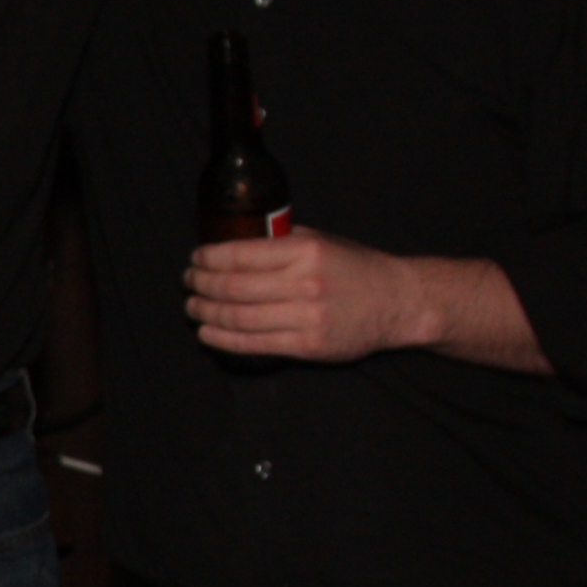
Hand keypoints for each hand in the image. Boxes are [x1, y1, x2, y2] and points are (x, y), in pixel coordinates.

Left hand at [185, 229, 425, 362]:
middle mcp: (304, 283)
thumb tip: (235, 243)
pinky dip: (223, 339)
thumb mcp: (322, 240)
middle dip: (201, 285)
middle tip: (189, 282)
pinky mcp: (308, 345)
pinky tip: (207, 333)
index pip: (240, 255)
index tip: (196, 259)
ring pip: (238, 318)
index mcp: (305, 251)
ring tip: (192, 307)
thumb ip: (281, 240)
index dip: (209, 258)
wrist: (397, 302)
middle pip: (233, 287)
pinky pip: (254, 344)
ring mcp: (306, 317)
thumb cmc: (356, 268)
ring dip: (206, 313)